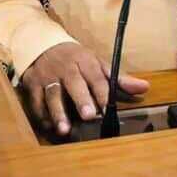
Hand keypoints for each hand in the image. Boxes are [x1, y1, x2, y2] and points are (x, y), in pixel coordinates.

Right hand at [21, 42, 149, 135]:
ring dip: (57, 112)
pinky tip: (49, 127)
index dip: (102, 91)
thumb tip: (145, 88)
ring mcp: (47, 76)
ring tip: (64, 129)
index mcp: (85, 60)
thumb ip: (119, 79)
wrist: (44, 46)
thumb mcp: (98, 64)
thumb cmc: (77, 60)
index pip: (96, 75)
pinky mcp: (32, 84)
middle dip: (81, 99)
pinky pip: (35, 101)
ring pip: (52, 93)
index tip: (107, 107)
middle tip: (89, 116)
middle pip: (73, 82)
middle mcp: (66, 67)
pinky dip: (41, 115)